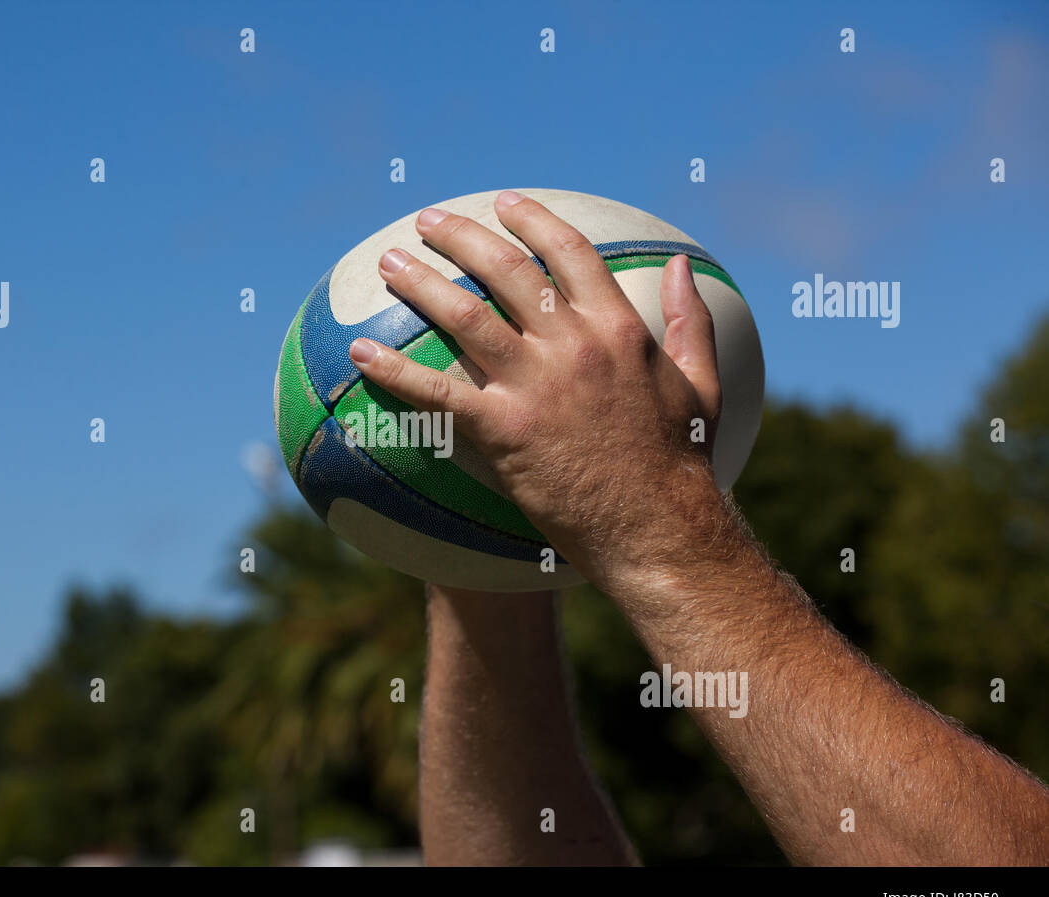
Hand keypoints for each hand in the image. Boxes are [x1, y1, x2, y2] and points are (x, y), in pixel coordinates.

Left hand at [348, 190, 726, 595]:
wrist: (658, 528)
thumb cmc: (681, 462)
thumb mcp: (702, 381)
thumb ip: (688, 319)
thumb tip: (679, 263)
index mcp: (617, 326)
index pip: (568, 251)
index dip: (532, 220)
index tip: (504, 203)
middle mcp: (572, 344)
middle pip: (505, 269)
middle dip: (459, 236)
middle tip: (425, 221)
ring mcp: (535, 385)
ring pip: (464, 316)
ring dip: (420, 282)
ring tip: (388, 265)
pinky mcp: (503, 430)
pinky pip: (436, 393)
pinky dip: (393, 370)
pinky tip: (360, 353)